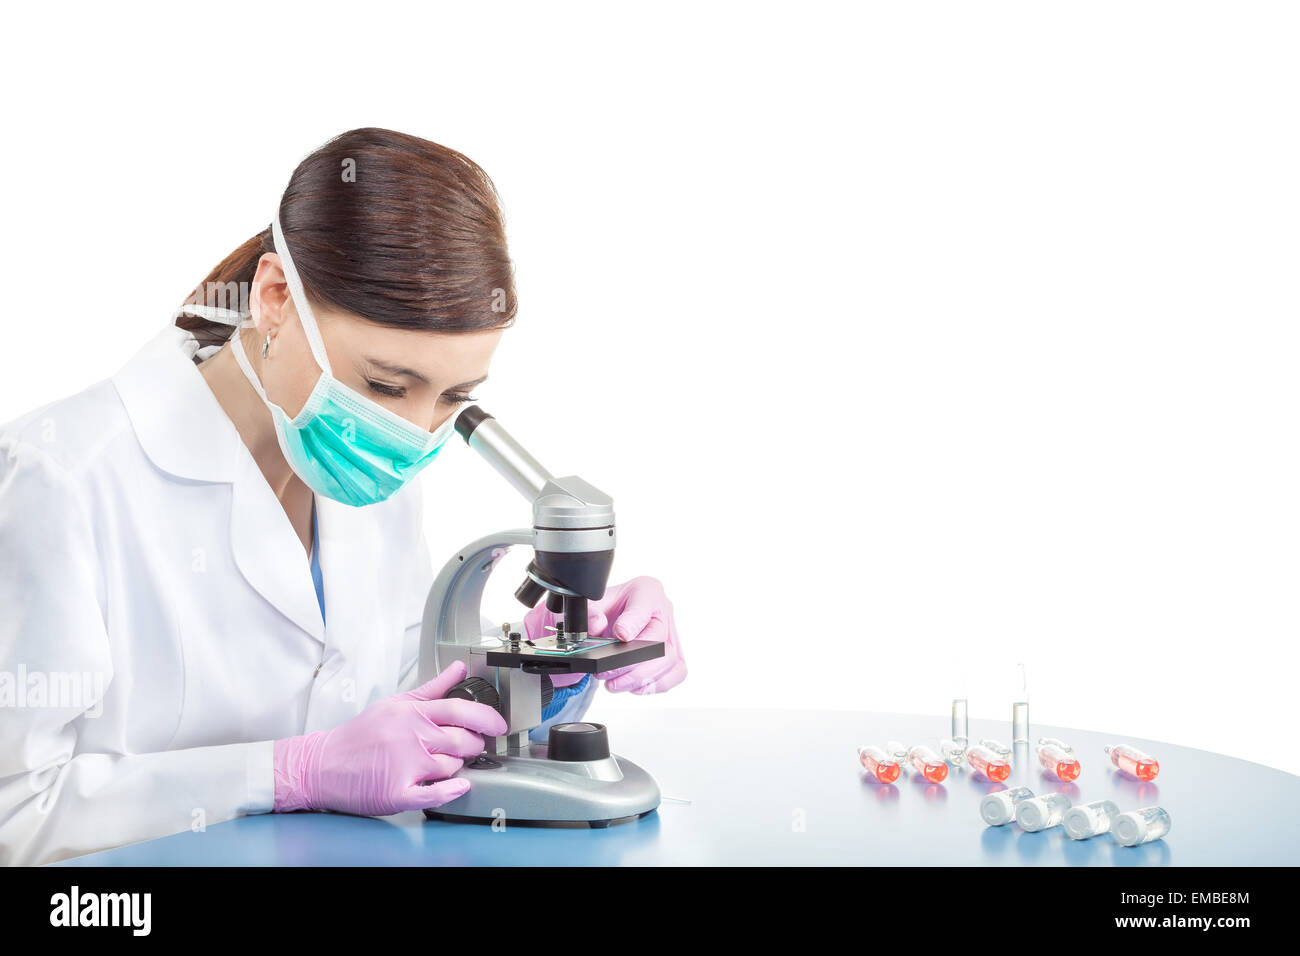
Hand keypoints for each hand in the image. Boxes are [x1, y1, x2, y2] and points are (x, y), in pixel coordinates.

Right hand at [272, 659, 506, 814]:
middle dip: (473, 745)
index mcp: (411, 713)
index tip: (499, 725)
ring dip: (454, 767)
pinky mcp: (397, 792)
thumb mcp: (395, 703)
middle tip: (466, 747)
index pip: (460, 708)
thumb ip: (432, 688)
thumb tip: (459, 668)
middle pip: (463, 740)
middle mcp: (410, 737)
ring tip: (437, 763)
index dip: (487, 717)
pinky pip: (436, 794)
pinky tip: (457, 786)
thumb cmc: (359, 735)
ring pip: (452, 766)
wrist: (321, 765)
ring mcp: (405, 766)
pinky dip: (452, 791)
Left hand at [524, 576, 685, 694]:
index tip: (620, 635)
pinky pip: (677, 673)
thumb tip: (596, 624)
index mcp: (647, 591)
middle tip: (605, 672)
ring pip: (669, 660)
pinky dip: (656, 684)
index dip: (633, 623)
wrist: (616, 618)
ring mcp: (672, 634)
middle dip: (629, 662)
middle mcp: (664, 611)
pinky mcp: (676, 655)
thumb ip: (590, 612)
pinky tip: (635, 686)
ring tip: (615, 683)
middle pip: (658, 641)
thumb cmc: (611, 608)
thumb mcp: (594, 604)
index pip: (645, 605)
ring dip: (639, 678)